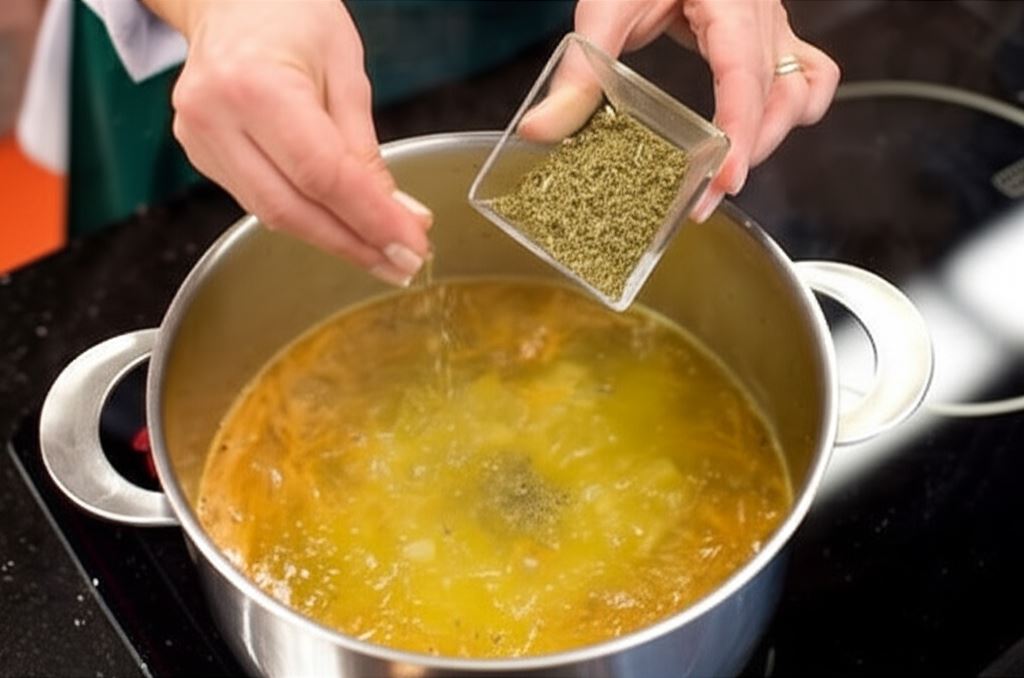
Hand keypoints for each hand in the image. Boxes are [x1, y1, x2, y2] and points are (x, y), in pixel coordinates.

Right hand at [143, 0, 431, 285]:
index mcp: (254, 86)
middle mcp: (216, 118)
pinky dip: (304, 218)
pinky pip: (259, 201)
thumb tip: (399, 215)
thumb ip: (365, 148)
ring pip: (273, 214)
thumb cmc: (290, 14)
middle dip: (354, 244)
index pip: (323, 175)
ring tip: (382, 252)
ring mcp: (199, 140)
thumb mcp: (346, 70)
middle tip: (402, 265)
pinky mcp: (200, 154)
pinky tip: (339, 225)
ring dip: (333, 239)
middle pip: (292, 209)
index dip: (371, 219)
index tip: (412, 246)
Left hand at [520, 0, 839, 221]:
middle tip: (703, 199)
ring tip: (724, 176)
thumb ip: (580, 69)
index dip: (740, 133)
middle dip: (747, 154)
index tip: (723, 180)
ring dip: (771, 137)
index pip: (745, 76)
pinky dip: (787, 112)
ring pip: (801, 91)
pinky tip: (753, 137)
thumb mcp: (607, 6)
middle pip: (780, 96)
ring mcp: (772, 26)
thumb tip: (541, 128)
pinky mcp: (767, 37)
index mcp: (731, 4)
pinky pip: (805, 75)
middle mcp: (762, 16)